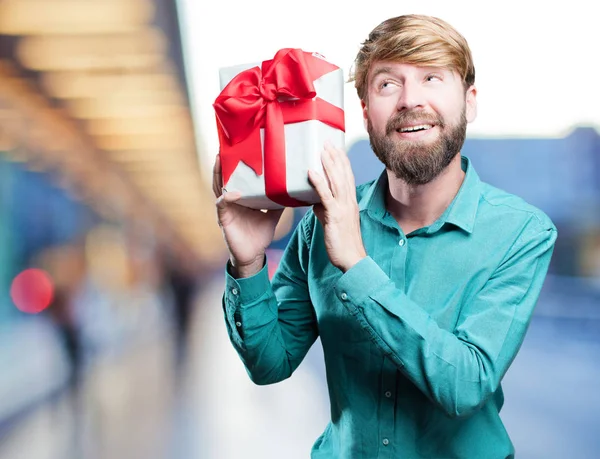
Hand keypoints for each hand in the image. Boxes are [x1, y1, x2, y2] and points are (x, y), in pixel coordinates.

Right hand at [213, 154, 283, 277]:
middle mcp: (230, 200)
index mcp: (241, 198)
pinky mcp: (223, 218)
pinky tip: (234, 192)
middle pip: (223, 177)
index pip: (235, 177)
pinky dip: (227, 197)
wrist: (253, 255)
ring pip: (218, 186)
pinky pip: (222, 204)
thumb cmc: (259, 235)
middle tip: (225, 146)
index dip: (235, 164)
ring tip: (220, 159)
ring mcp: (226, 208)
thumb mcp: (272, 215)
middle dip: (223, 162)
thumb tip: (292, 191)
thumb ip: (278, 203)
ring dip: (218, 173)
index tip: (238, 148)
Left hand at [308, 142, 365, 271]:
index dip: (342, 161)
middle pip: (344, 174)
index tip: (335, 148)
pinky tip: (311, 172)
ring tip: (322, 150)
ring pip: (337, 181)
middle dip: (335, 157)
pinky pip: (326, 197)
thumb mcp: (331, 221)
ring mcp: (343, 208)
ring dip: (329, 164)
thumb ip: (324, 209)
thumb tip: (313, 201)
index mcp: (350, 202)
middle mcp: (349, 202)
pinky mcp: (335, 216)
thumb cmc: (342, 242)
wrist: (352, 259)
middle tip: (327, 142)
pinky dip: (319, 183)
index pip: (347, 177)